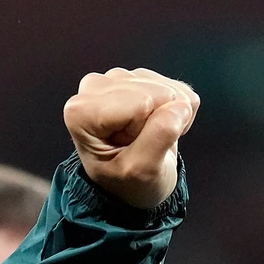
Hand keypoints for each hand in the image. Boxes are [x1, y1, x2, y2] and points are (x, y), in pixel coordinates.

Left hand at [64, 69, 199, 209]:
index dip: (144, 129)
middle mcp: (94, 87)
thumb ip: (159, 138)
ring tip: (148, 138)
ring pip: (168, 88)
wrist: (133, 186)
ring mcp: (117, 79)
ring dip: (169, 117)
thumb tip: (182, 105)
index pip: (141, 103)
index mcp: (81, 111)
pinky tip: (158, 126)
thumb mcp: (141, 172)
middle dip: (157, 121)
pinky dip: (176, 112)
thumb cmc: (127, 182)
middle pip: (154, 92)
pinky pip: (178, 88)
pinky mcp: (139, 77)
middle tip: (140, 143)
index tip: (130, 147)